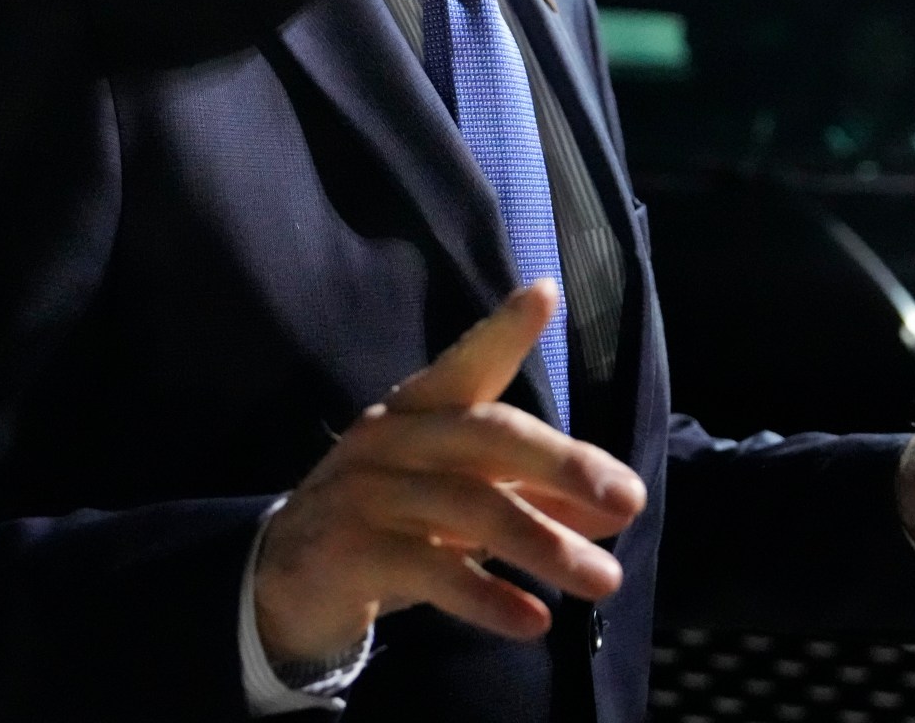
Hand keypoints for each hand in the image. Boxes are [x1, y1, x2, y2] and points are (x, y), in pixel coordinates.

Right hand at [254, 282, 646, 664]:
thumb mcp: (460, 503)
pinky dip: (487, 596)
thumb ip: (535, 498)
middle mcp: (390, 437)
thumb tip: (618, 507)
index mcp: (418, 411)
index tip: (544, 294)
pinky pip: (430, 570)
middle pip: (485, 436)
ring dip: (544, 545)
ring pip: (468, 506)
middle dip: (563, 465)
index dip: (502, 330)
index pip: (466, 364)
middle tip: (629, 499)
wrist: (285, 583)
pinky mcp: (349, 550)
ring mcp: (365, 491)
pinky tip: (533, 620)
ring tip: (605, 579)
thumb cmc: (390, 524)